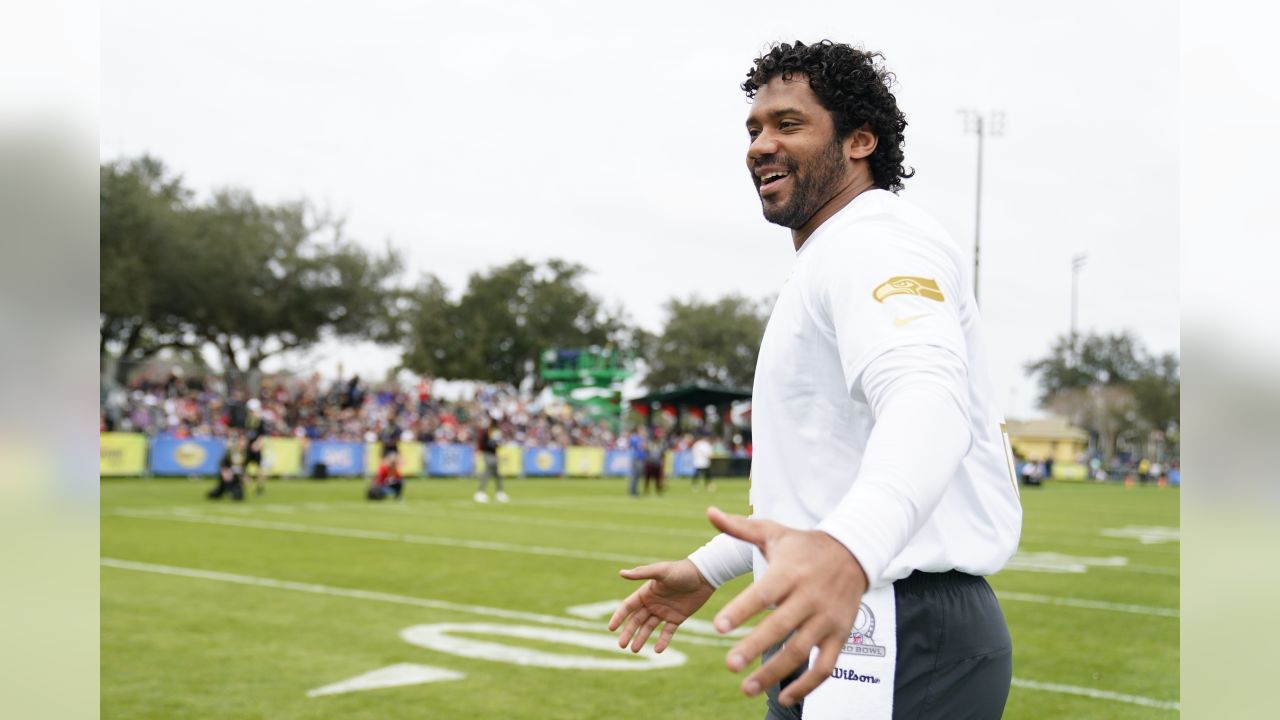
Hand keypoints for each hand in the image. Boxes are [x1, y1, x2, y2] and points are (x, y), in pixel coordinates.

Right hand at [608, 559, 715, 652]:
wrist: (704, 575)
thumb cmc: (681, 570)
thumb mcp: (661, 572)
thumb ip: (642, 574)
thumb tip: (621, 573)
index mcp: (646, 593)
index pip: (628, 607)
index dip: (619, 617)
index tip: (611, 628)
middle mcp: (653, 603)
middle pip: (636, 620)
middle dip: (628, 632)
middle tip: (621, 646)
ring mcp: (664, 611)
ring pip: (649, 628)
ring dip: (641, 638)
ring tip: (634, 650)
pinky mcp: (677, 618)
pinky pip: (667, 632)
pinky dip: (663, 641)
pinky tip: (657, 650)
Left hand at [707, 506, 867, 706]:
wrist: (854, 553)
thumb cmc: (803, 545)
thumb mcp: (774, 532)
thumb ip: (740, 528)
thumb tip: (709, 513)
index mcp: (789, 572)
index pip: (763, 593)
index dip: (741, 610)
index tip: (717, 626)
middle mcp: (809, 597)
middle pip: (780, 626)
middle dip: (754, 647)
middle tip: (728, 664)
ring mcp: (827, 619)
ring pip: (801, 651)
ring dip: (774, 672)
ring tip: (745, 688)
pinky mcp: (840, 635)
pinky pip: (826, 666)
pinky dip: (808, 685)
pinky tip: (785, 698)